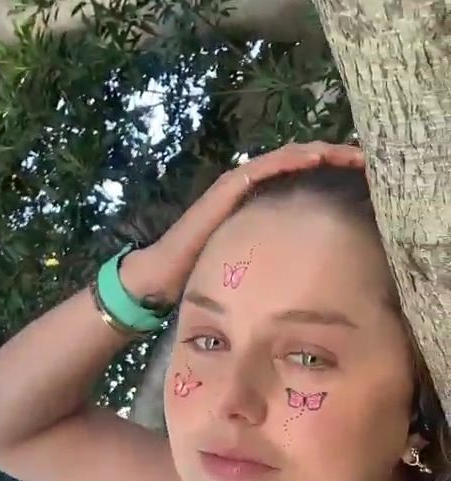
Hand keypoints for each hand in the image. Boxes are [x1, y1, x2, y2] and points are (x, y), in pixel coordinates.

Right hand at [121, 141, 364, 302]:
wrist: (164, 276)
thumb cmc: (206, 274)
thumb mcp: (256, 265)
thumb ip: (279, 259)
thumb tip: (313, 274)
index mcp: (262, 204)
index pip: (304, 179)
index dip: (335, 173)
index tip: (367, 177)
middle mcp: (252, 188)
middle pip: (302, 162)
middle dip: (336, 157)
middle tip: (368, 158)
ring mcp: (239, 185)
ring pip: (288, 158)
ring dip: (321, 152)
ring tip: (351, 153)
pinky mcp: (228, 188)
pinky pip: (264, 167)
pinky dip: (291, 160)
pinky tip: (316, 157)